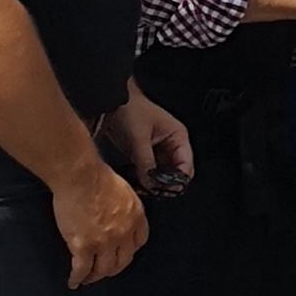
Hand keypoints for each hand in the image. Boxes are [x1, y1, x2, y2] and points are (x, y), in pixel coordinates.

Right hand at [51, 159, 148, 288]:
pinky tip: (74, 282)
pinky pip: (82, 269)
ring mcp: (104, 241)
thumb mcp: (124, 192)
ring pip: (103, 269)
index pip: (139, 242)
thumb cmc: (98, 177)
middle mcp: (124, 233)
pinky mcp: (83, 246)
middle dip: (114, 268)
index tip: (121, 253)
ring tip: (88, 278)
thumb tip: (116, 216)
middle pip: (123, 260)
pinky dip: (77, 278)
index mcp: (136, 217)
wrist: (81, 176)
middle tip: (104, 271)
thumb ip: (124, 208)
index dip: (129, 250)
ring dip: (96, 276)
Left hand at [101, 82, 195, 197]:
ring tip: (144, 190)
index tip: (166, 190)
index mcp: (178, 136)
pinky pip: (149, 170)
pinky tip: (138, 184)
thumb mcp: (139, 138)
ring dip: (154, 182)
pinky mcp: (144, 153)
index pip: (186, 164)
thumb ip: (146, 163)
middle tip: (154, 192)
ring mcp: (157, 149)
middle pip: (175, 171)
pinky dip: (144, 178)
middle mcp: (171, 144)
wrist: (110, 102)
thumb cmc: (130, 109)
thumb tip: (151, 184)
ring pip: (161, 173)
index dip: (178, 179)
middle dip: (166, 183)